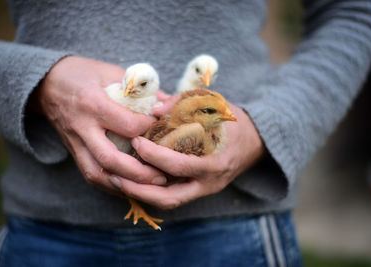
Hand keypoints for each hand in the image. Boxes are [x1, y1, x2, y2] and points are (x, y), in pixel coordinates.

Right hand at [34, 56, 166, 194]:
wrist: (46, 84)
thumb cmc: (82, 74)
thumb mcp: (110, 72)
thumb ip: (139, 90)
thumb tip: (167, 105)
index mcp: (93, 103)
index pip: (127, 126)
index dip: (149, 129)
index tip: (162, 127)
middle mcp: (82, 127)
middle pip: (110, 159)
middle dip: (138, 172)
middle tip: (162, 176)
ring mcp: (75, 143)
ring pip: (97, 173)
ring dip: (124, 184)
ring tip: (149, 186)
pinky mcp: (73, 152)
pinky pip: (91, 175)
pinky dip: (111, 184)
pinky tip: (129, 185)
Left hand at [110, 99, 264, 208]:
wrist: (253, 142)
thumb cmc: (231, 122)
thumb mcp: (213, 107)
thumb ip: (184, 105)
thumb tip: (155, 108)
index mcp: (216, 161)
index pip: (180, 165)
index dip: (155, 155)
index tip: (136, 141)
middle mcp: (209, 182)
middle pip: (170, 197)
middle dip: (141, 188)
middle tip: (116, 174)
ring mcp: (204, 190)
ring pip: (169, 202)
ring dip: (142, 194)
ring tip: (118, 181)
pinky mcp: (197, 190)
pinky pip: (172, 196)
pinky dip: (151, 190)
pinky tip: (133, 179)